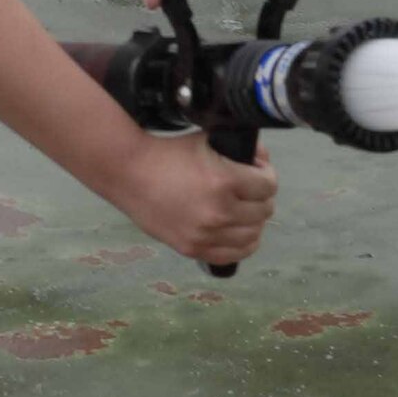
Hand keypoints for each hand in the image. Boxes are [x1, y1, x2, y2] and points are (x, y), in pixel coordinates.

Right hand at [117, 130, 276, 265]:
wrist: (129, 174)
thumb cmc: (168, 154)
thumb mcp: (207, 142)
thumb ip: (241, 151)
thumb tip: (263, 159)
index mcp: (224, 181)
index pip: (268, 185)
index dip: (265, 174)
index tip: (256, 171)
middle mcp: (219, 212)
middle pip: (264, 210)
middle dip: (260, 196)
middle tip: (249, 189)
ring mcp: (206, 235)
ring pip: (253, 235)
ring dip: (253, 220)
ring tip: (242, 210)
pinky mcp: (193, 249)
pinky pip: (235, 255)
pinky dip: (243, 244)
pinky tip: (239, 232)